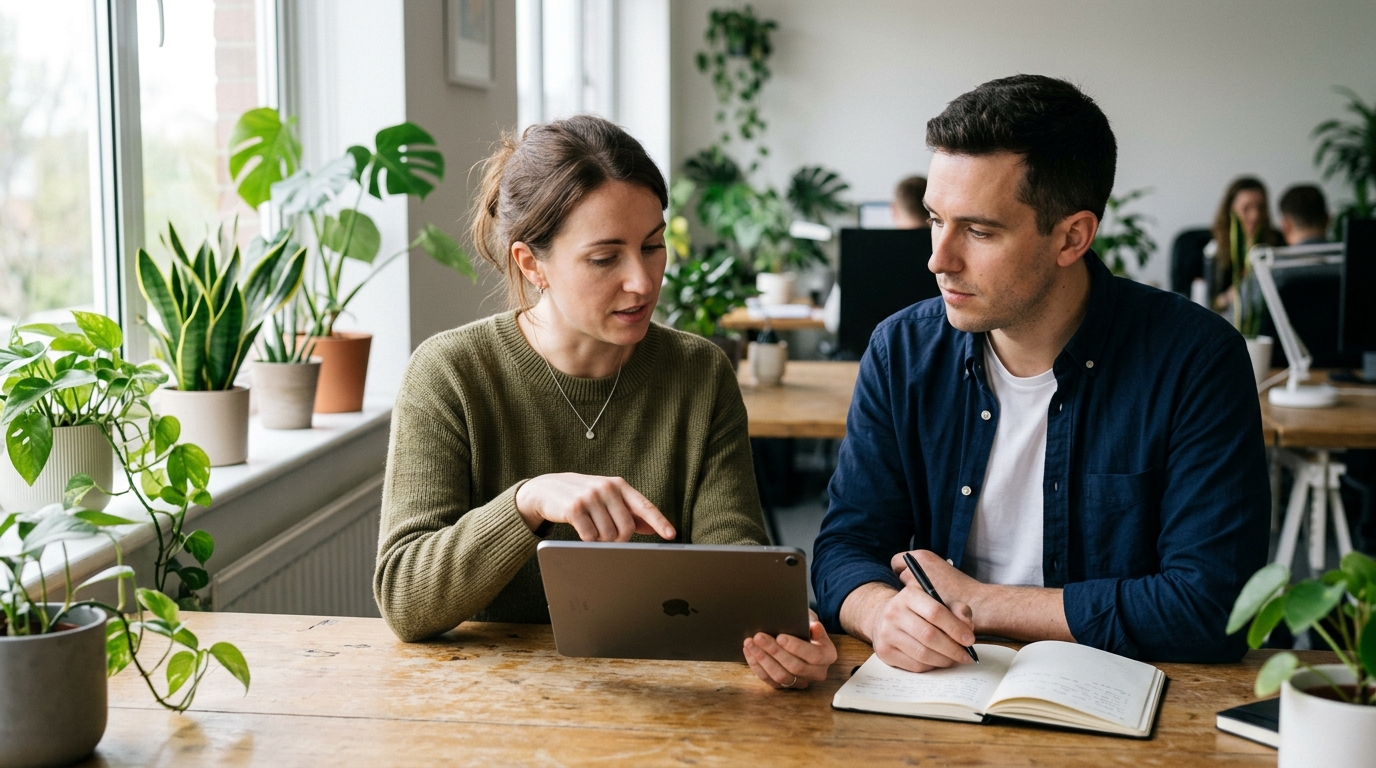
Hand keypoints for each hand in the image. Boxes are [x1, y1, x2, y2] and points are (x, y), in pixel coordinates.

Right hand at [515, 473, 675, 541]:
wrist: (547, 489)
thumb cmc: (583, 496)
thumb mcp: (607, 498)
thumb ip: (629, 512)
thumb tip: (652, 528)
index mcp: (619, 485)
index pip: (644, 506)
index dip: (659, 522)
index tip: (671, 535)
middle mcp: (607, 488)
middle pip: (626, 528)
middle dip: (619, 539)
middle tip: (608, 537)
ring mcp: (590, 497)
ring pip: (608, 535)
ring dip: (601, 540)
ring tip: (591, 528)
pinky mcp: (575, 508)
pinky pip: (590, 537)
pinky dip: (587, 539)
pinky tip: (581, 528)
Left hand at [743, 610, 836, 689]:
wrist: (802, 638)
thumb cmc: (805, 627)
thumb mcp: (811, 619)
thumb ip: (811, 622)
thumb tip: (812, 627)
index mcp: (827, 655)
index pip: (813, 655)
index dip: (796, 647)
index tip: (780, 637)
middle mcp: (817, 673)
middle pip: (795, 667)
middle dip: (774, 651)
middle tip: (758, 636)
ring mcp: (801, 681)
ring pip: (780, 676)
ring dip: (762, 659)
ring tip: (750, 643)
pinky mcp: (786, 686)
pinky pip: (769, 680)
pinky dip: (757, 666)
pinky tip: (749, 652)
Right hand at [867, 554, 975, 671]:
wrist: (884, 617)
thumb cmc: (918, 611)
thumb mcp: (938, 601)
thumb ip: (957, 609)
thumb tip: (967, 627)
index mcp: (909, 595)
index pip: (936, 612)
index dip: (956, 628)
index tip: (970, 640)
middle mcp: (894, 612)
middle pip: (929, 635)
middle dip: (953, 649)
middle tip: (966, 655)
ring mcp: (887, 633)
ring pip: (922, 653)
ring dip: (944, 660)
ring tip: (954, 659)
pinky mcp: (885, 651)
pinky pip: (915, 665)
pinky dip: (931, 666)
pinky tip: (937, 660)